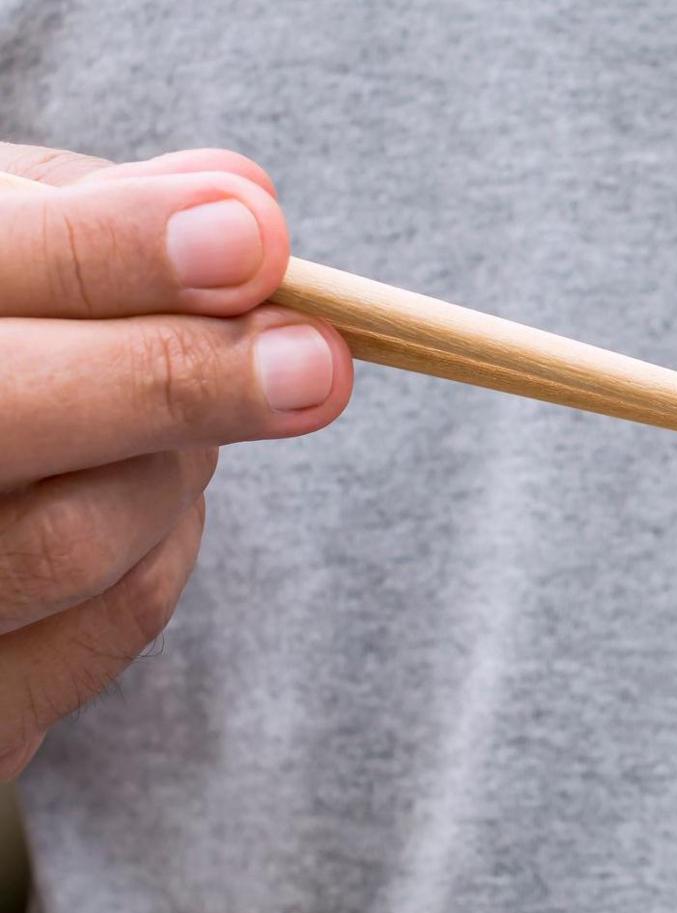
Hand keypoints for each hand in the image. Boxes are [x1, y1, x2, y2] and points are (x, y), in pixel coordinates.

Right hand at [0, 143, 353, 776]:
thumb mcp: (5, 250)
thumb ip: (101, 217)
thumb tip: (244, 202)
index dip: (113, 251)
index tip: (255, 236)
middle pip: (6, 415)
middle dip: (179, 380)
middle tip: (320, 362)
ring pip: (82, 535)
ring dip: (184, 461)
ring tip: (206, 396)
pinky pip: (117, 621)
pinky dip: (171, 541)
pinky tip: (154, 492)